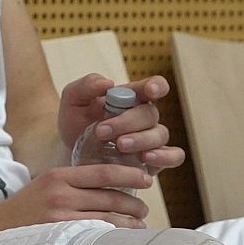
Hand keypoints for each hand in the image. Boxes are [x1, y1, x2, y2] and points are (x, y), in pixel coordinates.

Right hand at [0, 163, 152, 232]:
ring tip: (139, 225)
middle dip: (132, 203)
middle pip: (108, 196)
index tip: (146, 179)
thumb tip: (111, 182)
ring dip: (127, 222)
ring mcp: (59, 217)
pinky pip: (93, 235)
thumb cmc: (28, 206)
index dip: (129, 174)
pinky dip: (111, 236)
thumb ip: (75, 181)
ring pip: (105, 218)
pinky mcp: (58, 236)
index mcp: (60, 175)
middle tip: (144, 208)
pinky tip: (121, 238)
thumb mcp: (48, 182)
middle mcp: (60, 193)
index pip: (102, 171)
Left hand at [58, 74, 186, 174]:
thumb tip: (108, 83)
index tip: (149, 91)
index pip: (154, 86)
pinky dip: (166, 157)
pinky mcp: (153, 161)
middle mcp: (144, 117)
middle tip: (101, 131)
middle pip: (150, 114)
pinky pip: (173, 157)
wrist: (70, 152)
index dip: (156, 86)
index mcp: (131, 97)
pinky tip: (147, 159)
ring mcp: (150, 139)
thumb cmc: (76, 121)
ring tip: (119, 145)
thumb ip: (87, 85)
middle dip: (127, 122)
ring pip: (160, 135)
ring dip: (141, 140)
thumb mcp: (73, 99)